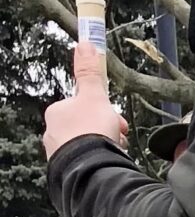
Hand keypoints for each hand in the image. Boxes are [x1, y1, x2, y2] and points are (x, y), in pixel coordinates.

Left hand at [43, 43, 127, 160]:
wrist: (90, 170)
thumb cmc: (91, 131)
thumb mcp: (95, 96)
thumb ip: (89, 72)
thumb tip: (85, 44)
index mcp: (57, 112)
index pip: (82, 106)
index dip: (103, 110)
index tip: (117, 119)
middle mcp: (53, 132)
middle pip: (85, 126)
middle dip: (105, 130)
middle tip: (119, 136)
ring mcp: (59, 154)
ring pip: (87, 145)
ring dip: (105, 147)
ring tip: (116, 153)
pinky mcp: (67, 172)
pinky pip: (86, 162)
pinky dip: (98, 162)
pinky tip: (108, 164)